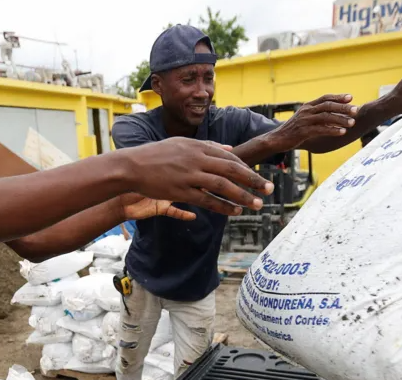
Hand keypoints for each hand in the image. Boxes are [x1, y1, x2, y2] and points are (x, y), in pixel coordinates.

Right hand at [119, 138, 273, 216]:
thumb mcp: (183, 145)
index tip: (259, 178)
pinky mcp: (181, 191)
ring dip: (243, 196)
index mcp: (199, 147)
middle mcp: (197, 159)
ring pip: (223, 186)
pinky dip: (223, 206)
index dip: (247, 169)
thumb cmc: (157, 155)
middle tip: (269, 190)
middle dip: (253, 180)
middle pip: (232, 170)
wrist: (132, 166)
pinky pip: (207, 200)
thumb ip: (208, 147)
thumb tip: (230, 149)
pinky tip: (235, 211)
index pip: (230, 158)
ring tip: (257, 204)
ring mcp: (189, 175)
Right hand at [267, 95, 359, 151]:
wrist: (277, 139)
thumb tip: (332, 117)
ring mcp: (305, 121)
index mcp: (307, 107)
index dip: (338, 97)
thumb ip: (316, 116)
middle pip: (328, 106)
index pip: (325, 98)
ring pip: (326, 117)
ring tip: (352, 123)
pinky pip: (321, 129)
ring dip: (340, 119)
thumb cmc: (292, 131)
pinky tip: (341, 132)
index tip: (350, 97)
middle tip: (356, 110)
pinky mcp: (303, 132)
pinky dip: (332, 130)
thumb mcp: (304, 120)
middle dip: (343, 107)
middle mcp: (306, 111)